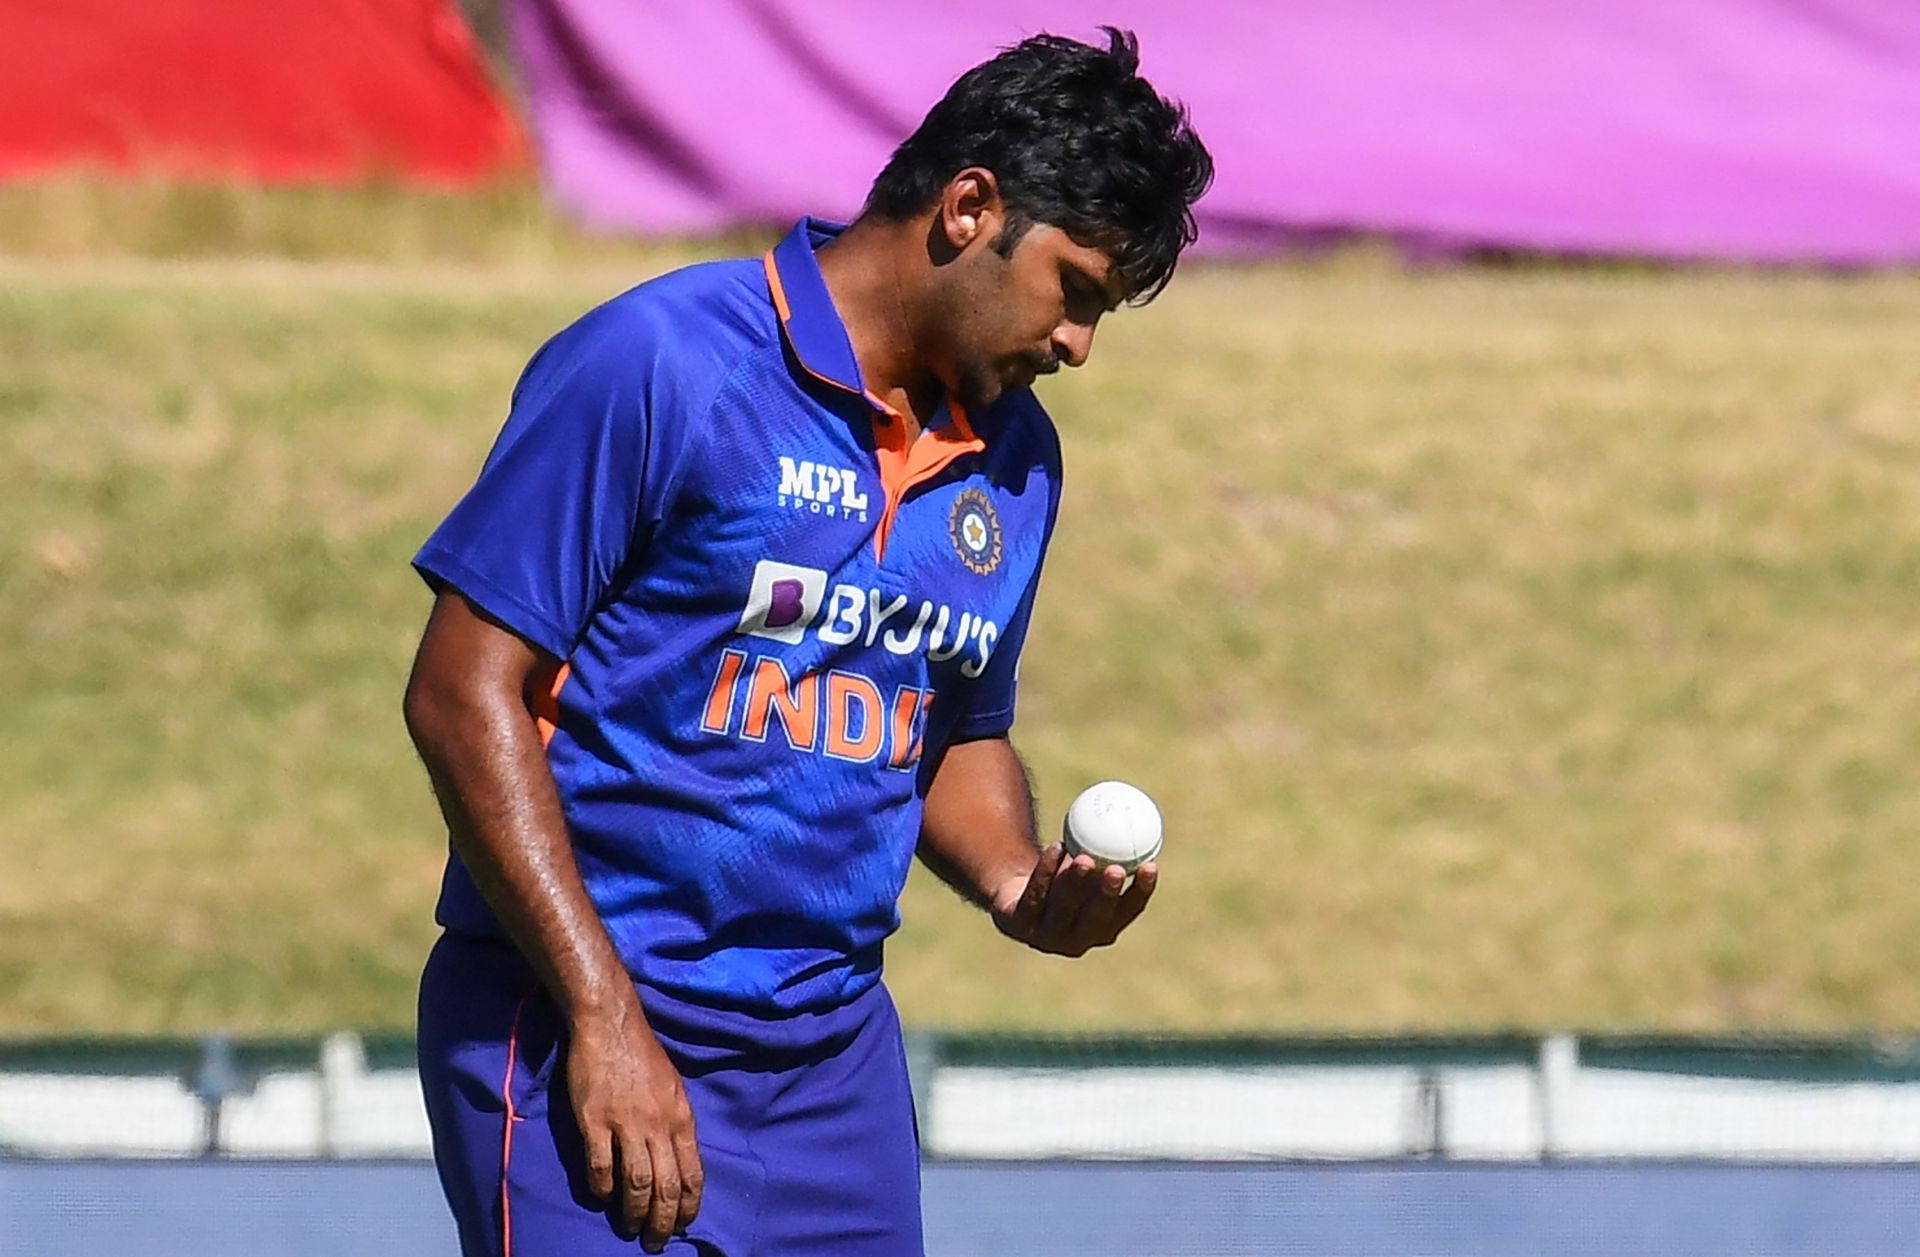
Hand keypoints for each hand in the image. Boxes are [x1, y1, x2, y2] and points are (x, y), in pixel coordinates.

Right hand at [566, 996, 703, 1252]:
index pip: (692, 1174)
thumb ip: (675, 1125)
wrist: (610, 1025)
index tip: (682, 1226)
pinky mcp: (595, 1121)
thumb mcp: (674, 1089)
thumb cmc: (643, 1057)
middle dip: (662, 1221)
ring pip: (636, 1182)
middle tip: (655, 1242)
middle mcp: (659, 1125)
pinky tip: (601, 1196)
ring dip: (633, 1212)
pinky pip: (600, 1166)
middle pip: (665, 1186)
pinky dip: (602, 1188)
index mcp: (681, 1118)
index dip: (688, 1206)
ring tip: (629, 1228)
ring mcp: (626, 1123)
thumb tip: (678, 1163)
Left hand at [991, 842, 1156, 956]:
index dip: (1141, 892)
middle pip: (1096, 919)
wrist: (1016, 894)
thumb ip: (1112, 851)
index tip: (1151, 864)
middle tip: (1116, 869)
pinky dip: (1046, 870)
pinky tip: (1056, 848)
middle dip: (1108, 895)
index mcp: (1104, 929)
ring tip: (1084, 856)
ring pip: (1063, 908)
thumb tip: (1141, 817)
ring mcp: (1046, 938)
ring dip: (1075, 882)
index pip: (1128, 912)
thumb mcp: (1090, 863)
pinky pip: (1035, 895)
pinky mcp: (1019, 926)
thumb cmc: (1064, 875)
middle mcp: (1078, 941)